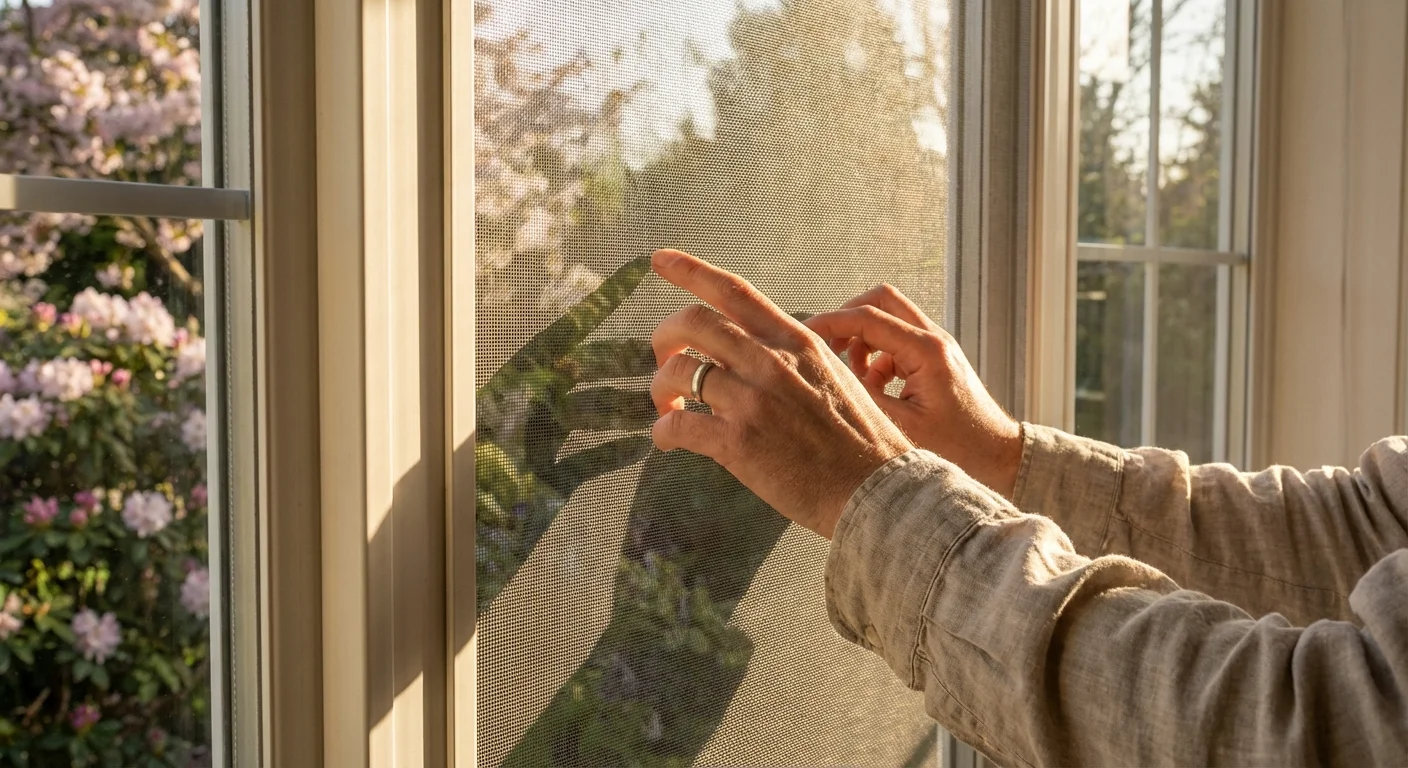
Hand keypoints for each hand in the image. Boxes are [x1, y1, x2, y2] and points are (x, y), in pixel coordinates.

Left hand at [648, 249, 912, 538]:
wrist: (877, 490)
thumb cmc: (860, 442)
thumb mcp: (834, 377)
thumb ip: (792, 360)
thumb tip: (752, 355)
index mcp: (796, 341)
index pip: (735, 291)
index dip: (691, 270)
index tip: (660, 260)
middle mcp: (772, 361)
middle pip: (693, 322)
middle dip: (664, 337)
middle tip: (663, 359)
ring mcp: (753, 400)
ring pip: (676, 372)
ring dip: (660, 388)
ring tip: (667, 407)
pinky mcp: (738, 442)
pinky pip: (676, 426)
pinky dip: (662, 431)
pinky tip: (667, 440)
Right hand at [803, 285, 1022, 497]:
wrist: (1000, 456)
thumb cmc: (962, 448)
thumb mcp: (903, 428)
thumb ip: (863, 398)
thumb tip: (827, 382)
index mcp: (927, 351)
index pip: (867, 317)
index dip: (829, 323)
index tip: (803, 335)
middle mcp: (934, 340)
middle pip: (881, 300)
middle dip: (847, 318)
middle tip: (827, 346)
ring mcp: (936, 347)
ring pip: (889, 318)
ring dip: (863, 339)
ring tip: (852, 375)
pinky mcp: (934, 360)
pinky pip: (897, 342)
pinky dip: (877, 357)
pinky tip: (874, 388)